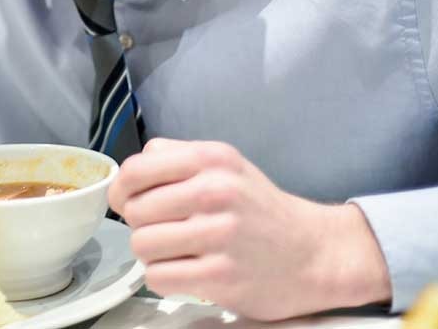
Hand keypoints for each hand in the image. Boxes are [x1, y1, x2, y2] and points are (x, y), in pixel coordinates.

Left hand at [109, 138, 391, 320]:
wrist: (314, 252)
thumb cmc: (260, 209)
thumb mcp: (225, 165)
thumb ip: (176, 159)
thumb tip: (126, 179)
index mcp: (211, 159)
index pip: (136, 169)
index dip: (122, 190)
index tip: (126, 201)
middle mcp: (215, 192)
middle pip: (135, 210)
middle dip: (141, 223)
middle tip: (162, 229)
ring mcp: (219, 235)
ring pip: (142, 244)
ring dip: (151, 253)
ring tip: (175, 251)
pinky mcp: (222, 276)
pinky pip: (159, 277)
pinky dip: (164, 277)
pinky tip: (185, 271)